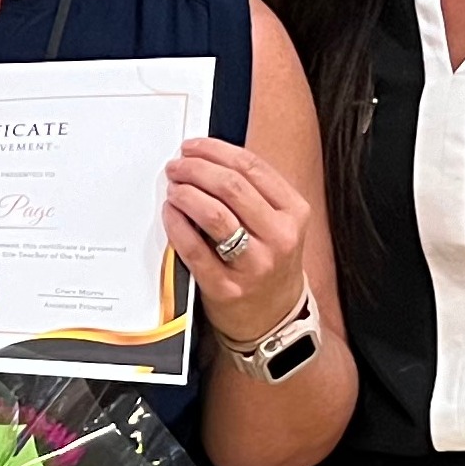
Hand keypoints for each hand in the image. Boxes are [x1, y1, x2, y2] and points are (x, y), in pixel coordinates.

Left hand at [161, 137, 312, 346]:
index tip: (194, 147)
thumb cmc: (270, 262)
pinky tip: (170, 213)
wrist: (275, 319)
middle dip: (196, 169)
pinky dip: (177, 224)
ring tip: (174, 187)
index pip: (252, 167)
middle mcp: (279, 238)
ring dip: (186, 193)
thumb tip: (207, 157)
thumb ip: (252, 191)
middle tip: (177, 166)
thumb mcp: (278, 223)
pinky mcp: (226, 288)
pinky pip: (194, 248)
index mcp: (294, 213)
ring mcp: (254, 265)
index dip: (216, 151)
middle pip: (231, 186)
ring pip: (214, 214)